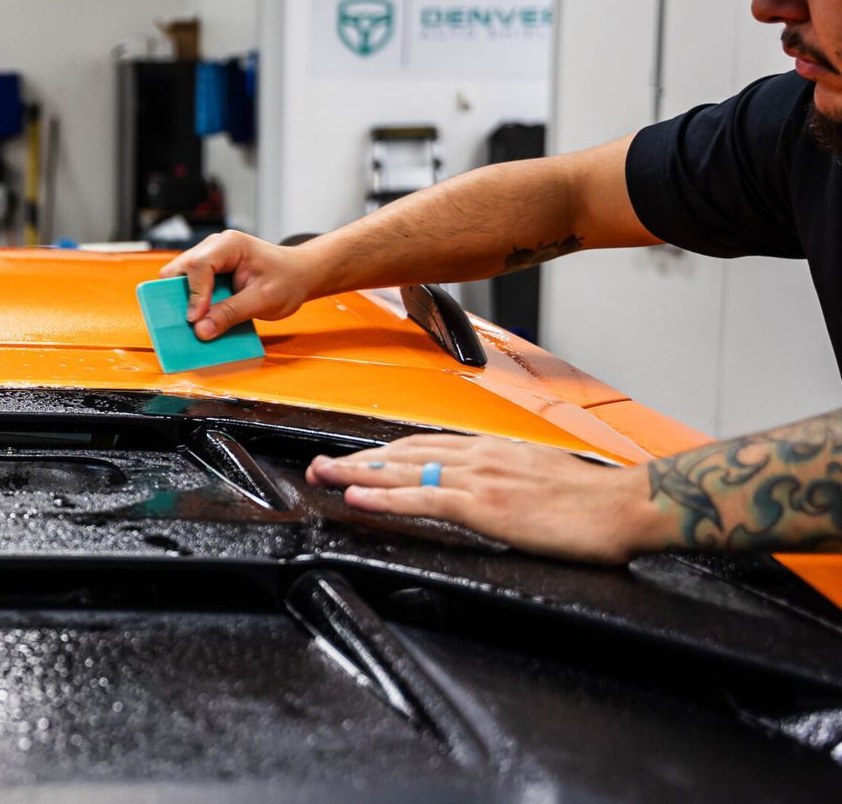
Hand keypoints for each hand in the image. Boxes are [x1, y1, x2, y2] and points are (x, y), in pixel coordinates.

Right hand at [158, 231, 321, 339]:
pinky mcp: (210, 272)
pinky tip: (203, 318)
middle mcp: (214, 247)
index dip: (194, 294)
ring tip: (195, 321)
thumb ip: (231, 314)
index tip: (195, 319)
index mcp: (229, 245)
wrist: (300, 274)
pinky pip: (192, 286)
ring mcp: (210, 258)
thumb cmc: (288, 280)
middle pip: (180, 269)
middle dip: (180, 295)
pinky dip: (193, 303)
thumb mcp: (263, 300)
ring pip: (181, 278)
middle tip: (189, 320)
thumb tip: (200, 330)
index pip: (198, 265)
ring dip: (185, 300)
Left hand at [306, 434, 664, 564]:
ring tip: (324, 476)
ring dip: (357, 473)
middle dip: (357, 460)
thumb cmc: (596, 502)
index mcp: (493, 450)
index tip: (356, 458)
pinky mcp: (484, 505)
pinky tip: (359, 497)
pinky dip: (385, 496)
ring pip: (402, 469)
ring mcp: (479, 478)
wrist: (630, 506)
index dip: (384, 452)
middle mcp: (480, 456)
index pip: (424, 445)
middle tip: (320, 467)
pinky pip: (422, 497)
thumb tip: (494, 493)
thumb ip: (510, 481)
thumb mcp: (542, 480)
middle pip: (402, 451)